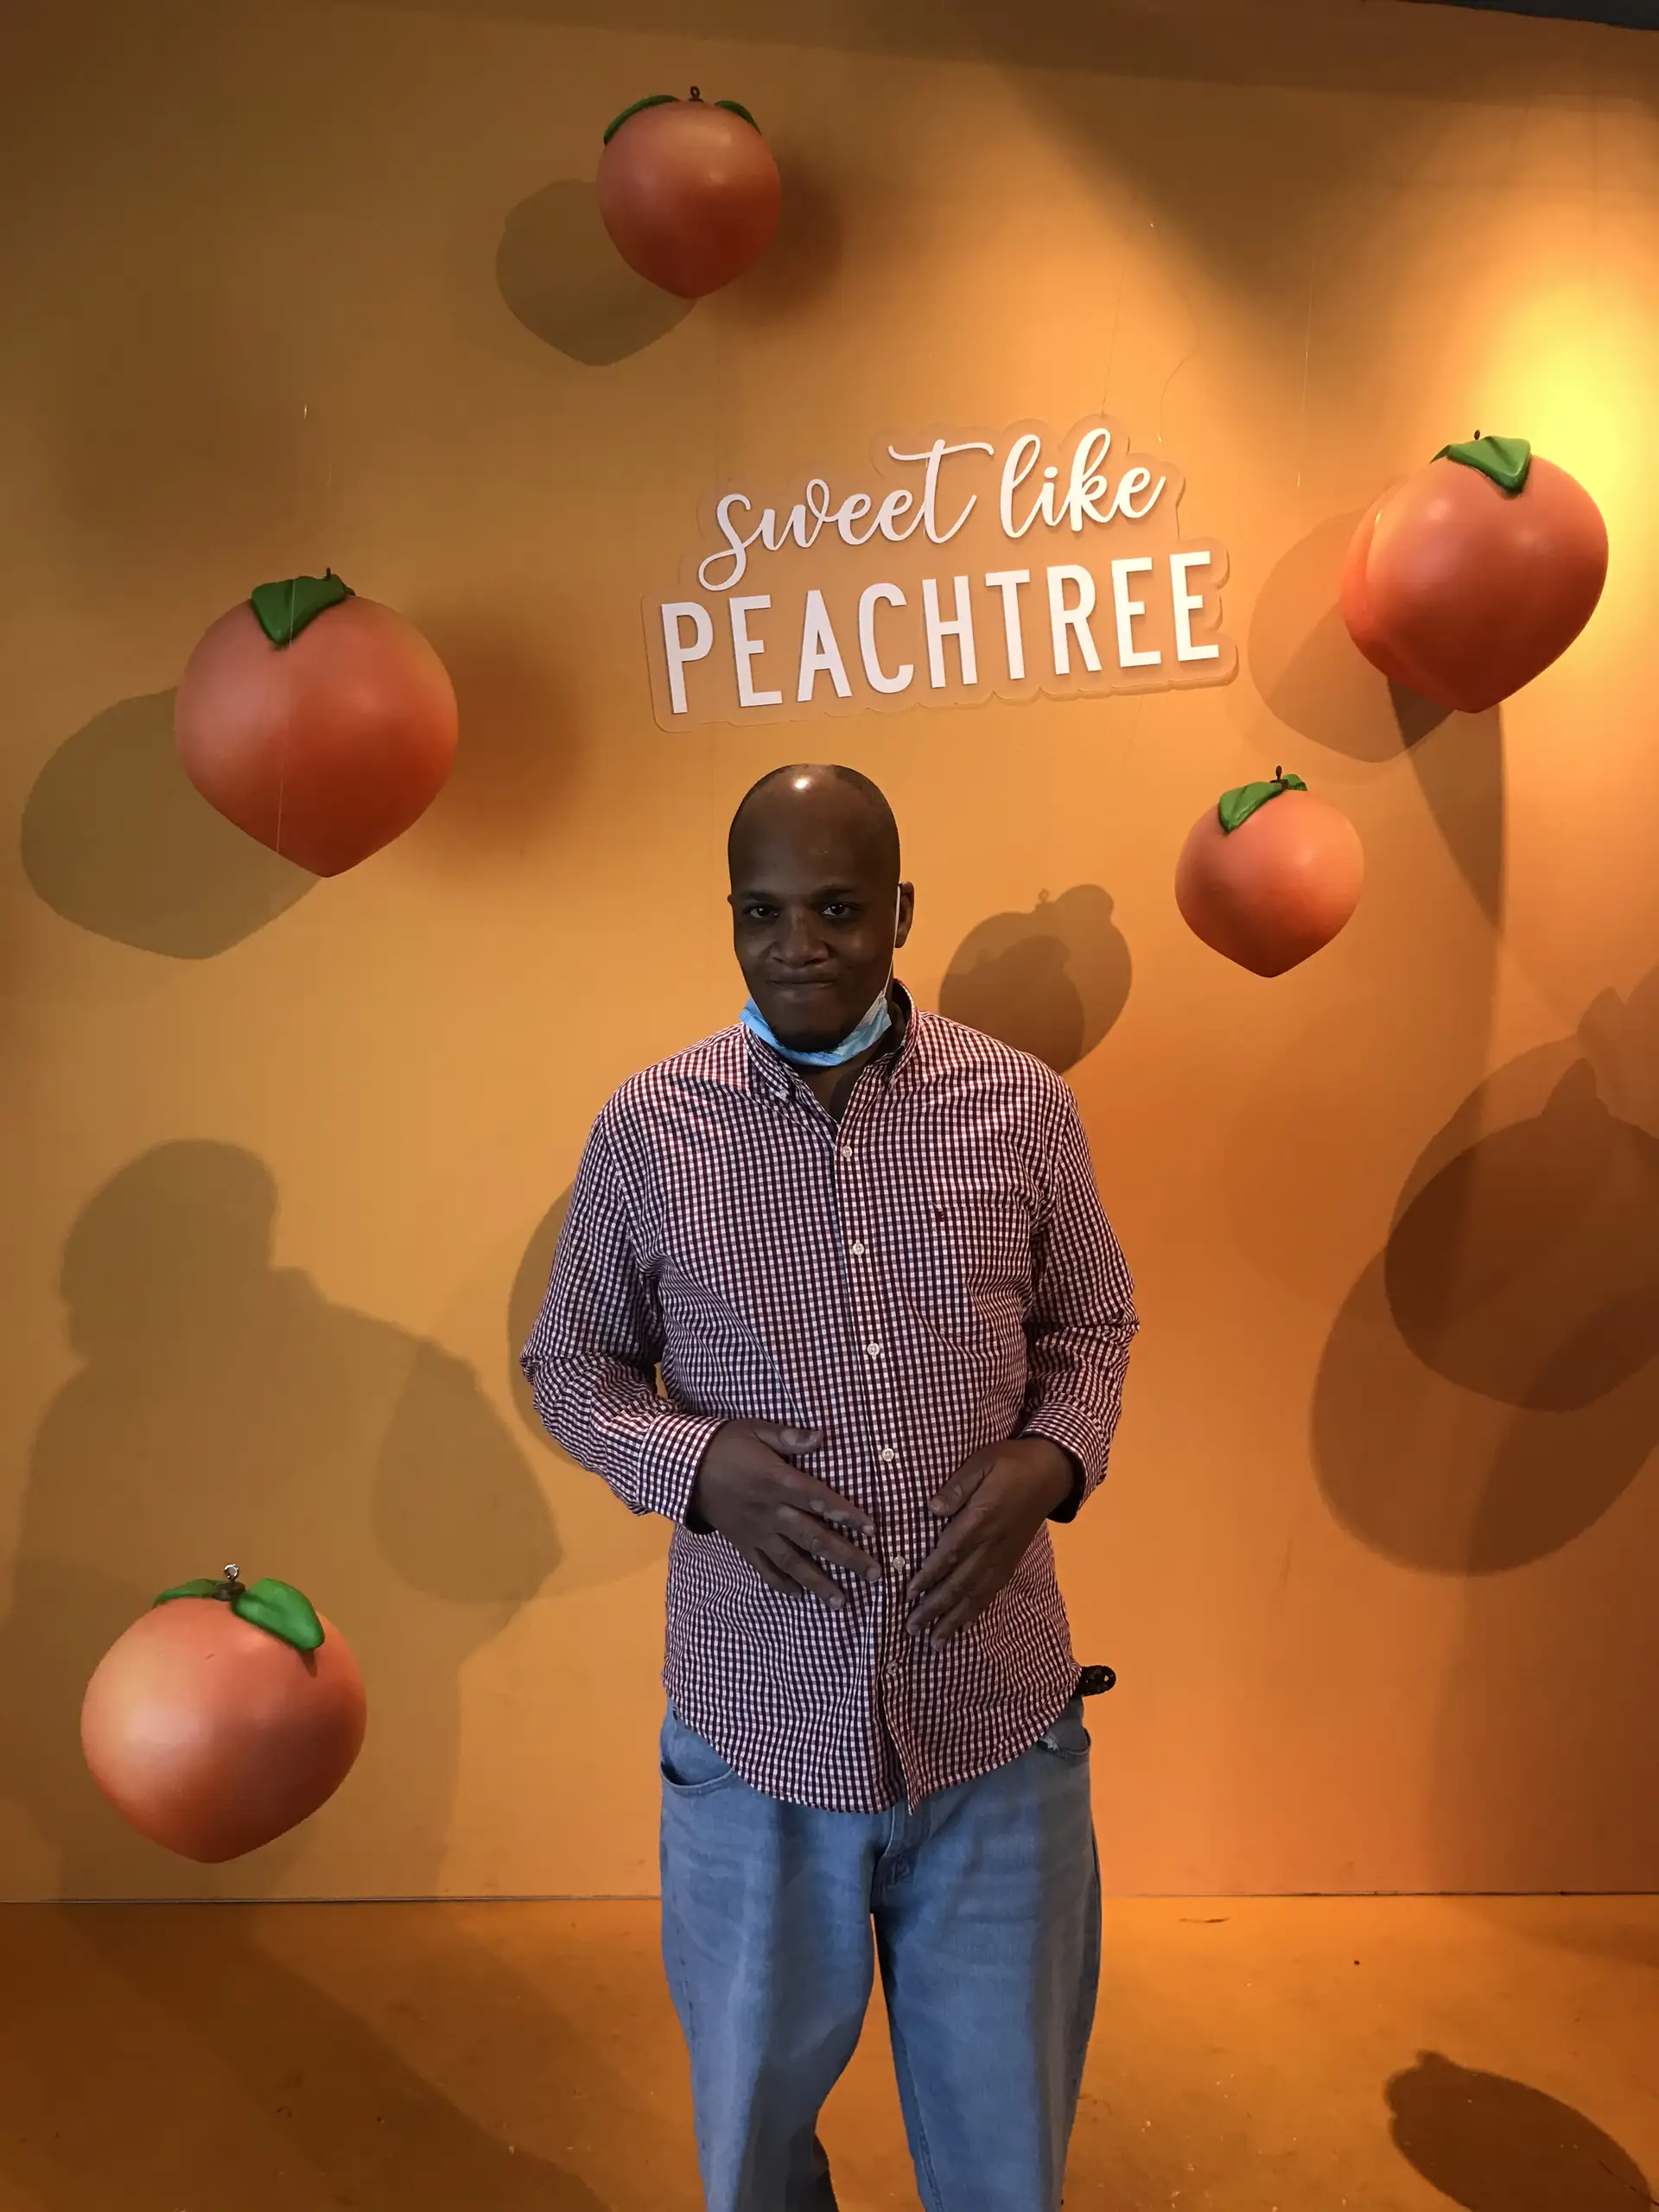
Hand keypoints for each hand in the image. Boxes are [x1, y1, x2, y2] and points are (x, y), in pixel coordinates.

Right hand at [690, 1423, 878, 1608]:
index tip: (871, 1530)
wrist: (684, 1468)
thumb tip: (823, 1436)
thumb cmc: (725, 1445)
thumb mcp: (756, 1430)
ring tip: (842, 1602)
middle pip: (814, 1539)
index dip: (846, 1514)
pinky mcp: (742, 1544)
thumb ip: (790, 1437)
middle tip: (874, 1574)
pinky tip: (800, 1596)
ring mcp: (756, 1532)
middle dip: (846, 1558)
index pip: (819, 1500)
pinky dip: (782, 1584)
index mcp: (778, 1482)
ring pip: (792, 1562)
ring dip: (819, 1583)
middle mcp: (771, 1512)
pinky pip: (764, 1568)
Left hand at [906, 1438, 1075, 1646]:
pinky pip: (992, 1591)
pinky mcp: (1011, 1561)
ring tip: (935, 1641)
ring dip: (953, 1619)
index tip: (909, 1593)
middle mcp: (992, 1545)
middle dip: (935, 1608)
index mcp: (982, 1520)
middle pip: (960, 1582)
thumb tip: (932, 1509)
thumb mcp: (982, 1462)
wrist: (1051, 1472)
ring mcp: (1003, 1556)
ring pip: (975, 1594)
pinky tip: (963, 1626)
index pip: (950, 1554)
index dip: (929, 1576)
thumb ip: (958, 1486)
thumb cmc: (1011, 1463)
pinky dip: (976, 1611)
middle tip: (912, 1628)